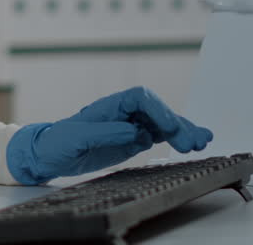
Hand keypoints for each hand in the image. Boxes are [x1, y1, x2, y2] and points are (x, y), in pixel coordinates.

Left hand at [6, 87, 212, 184]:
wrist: (49, 154)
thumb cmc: (58, 142)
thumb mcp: (76, 138)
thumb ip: (105, 132)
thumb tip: (136, 131)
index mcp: (109, 107)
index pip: (140, 99)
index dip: (157, 110)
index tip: (169, 128)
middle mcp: (123, 113)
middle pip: (157, 110)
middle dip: (177, 123)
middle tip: (192, 142)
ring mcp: (130, 125)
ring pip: (163, 123)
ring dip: (183, 130)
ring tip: (203, 142)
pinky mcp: (134, 139)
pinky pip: (160, 135)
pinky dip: (177, 138)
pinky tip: (193, 143)